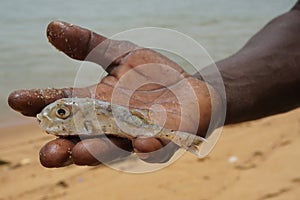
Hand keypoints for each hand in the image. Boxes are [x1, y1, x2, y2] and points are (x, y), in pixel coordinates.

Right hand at [8, 21, 219, 166]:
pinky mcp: (165, 139)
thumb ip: (88, 45)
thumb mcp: (120, 54)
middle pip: (84, 138)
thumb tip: (51, 27)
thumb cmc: (154, 75)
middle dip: (64, 147)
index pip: (65, 103)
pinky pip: (155, 146)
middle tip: (45, 155)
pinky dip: (148, 147)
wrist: (191, 89)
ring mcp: (138, 134)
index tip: (17, 100)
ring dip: (99, 152)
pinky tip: (142, 143)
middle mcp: (113, 123)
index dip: (42, 103)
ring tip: (80, 154)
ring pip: (115, 148)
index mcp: (98, 103)